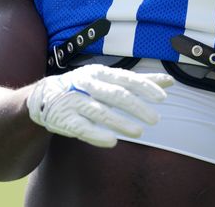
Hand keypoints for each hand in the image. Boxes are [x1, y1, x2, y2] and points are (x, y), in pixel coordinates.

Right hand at [26, 64, 172, 147]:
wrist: (45, 95)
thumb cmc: (86, 86)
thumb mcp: (109, 79)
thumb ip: (138, 81)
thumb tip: (170, 81)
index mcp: (100, 73)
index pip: (125, 78)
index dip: (144, 87)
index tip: (162, 98)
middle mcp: (86, 84)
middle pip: (114, 94)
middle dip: (136, 106)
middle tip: (155, 119)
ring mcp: (74, 101)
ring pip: (99, 111)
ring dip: (119, 121)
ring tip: (139, 132)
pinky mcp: (65, 119)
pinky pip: (81, 127)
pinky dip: (96, 134)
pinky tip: (111, 142)